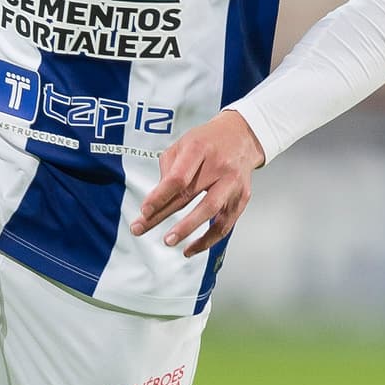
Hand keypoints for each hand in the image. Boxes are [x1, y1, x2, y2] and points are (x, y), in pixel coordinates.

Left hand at [130, 108, 265, 255]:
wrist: (242, 136)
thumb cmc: (208, 141)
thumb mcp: (183, 144)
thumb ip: (167, 169)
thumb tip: (155, 200)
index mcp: (199, 149)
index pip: (177, 178)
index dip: (159, 196)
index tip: (144, 211)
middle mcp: (219, 166)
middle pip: (189, 195)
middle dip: (162, 215)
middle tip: (141, 229)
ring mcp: (233, 182)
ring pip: (210, 210)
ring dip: (188, 228)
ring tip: (169, 241)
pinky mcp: (242, 197)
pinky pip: (225, 223)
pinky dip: (208, 239)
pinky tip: (192, 248)